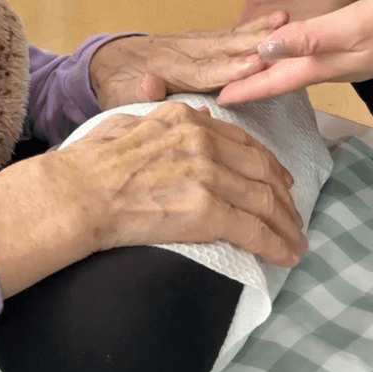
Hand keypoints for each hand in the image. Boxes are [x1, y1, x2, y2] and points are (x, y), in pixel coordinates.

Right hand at [57, 103, 306, 267]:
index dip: (267, 164)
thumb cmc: (89, 165)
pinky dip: (275, 244)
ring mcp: (207, 174)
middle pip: (261, 169)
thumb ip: (164, 117)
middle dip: (283, 196)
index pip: (241, 141)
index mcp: (185, 119)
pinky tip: (286, 255)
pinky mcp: (205, 210)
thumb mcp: (128, 123)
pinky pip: (253, 229)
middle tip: (294, 215)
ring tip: (295, 241)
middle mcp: (202, 141)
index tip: (280, 180)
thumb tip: (197, 116)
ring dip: (286, 225)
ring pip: (264, 201)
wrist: (76, 194)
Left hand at [90, 14, 288, 109]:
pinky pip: (229, 33)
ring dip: (256, 29)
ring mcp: (193, 42)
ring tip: (284, 18)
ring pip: (228, 36)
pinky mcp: (200, 39)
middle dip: (251, 43)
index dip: (228, 69)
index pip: (202, 71)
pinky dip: (251, 27)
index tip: (253, 63)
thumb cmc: (117, 86)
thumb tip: (150, 83)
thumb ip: (138, 92)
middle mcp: (183, 51)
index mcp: (167, 69)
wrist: (108, 61)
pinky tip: (275, 21)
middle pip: (221, 48)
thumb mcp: (120, 95)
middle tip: (280, 36)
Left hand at [218, 0, 372, 104]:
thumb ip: (308, 38)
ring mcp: (338, 63)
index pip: (272, 82)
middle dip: (246, 85)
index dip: (242, 90)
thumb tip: (264, 50)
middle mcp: (325, 69)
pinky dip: (286, 61)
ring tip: (238, 74)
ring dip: (264, 75)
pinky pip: (306, 61)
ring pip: (290, 72)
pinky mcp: (349, 53)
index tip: (212, 100)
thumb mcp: (350, 26)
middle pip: (277, 80)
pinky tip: (280, 55)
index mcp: (321, 65)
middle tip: (215, 87)